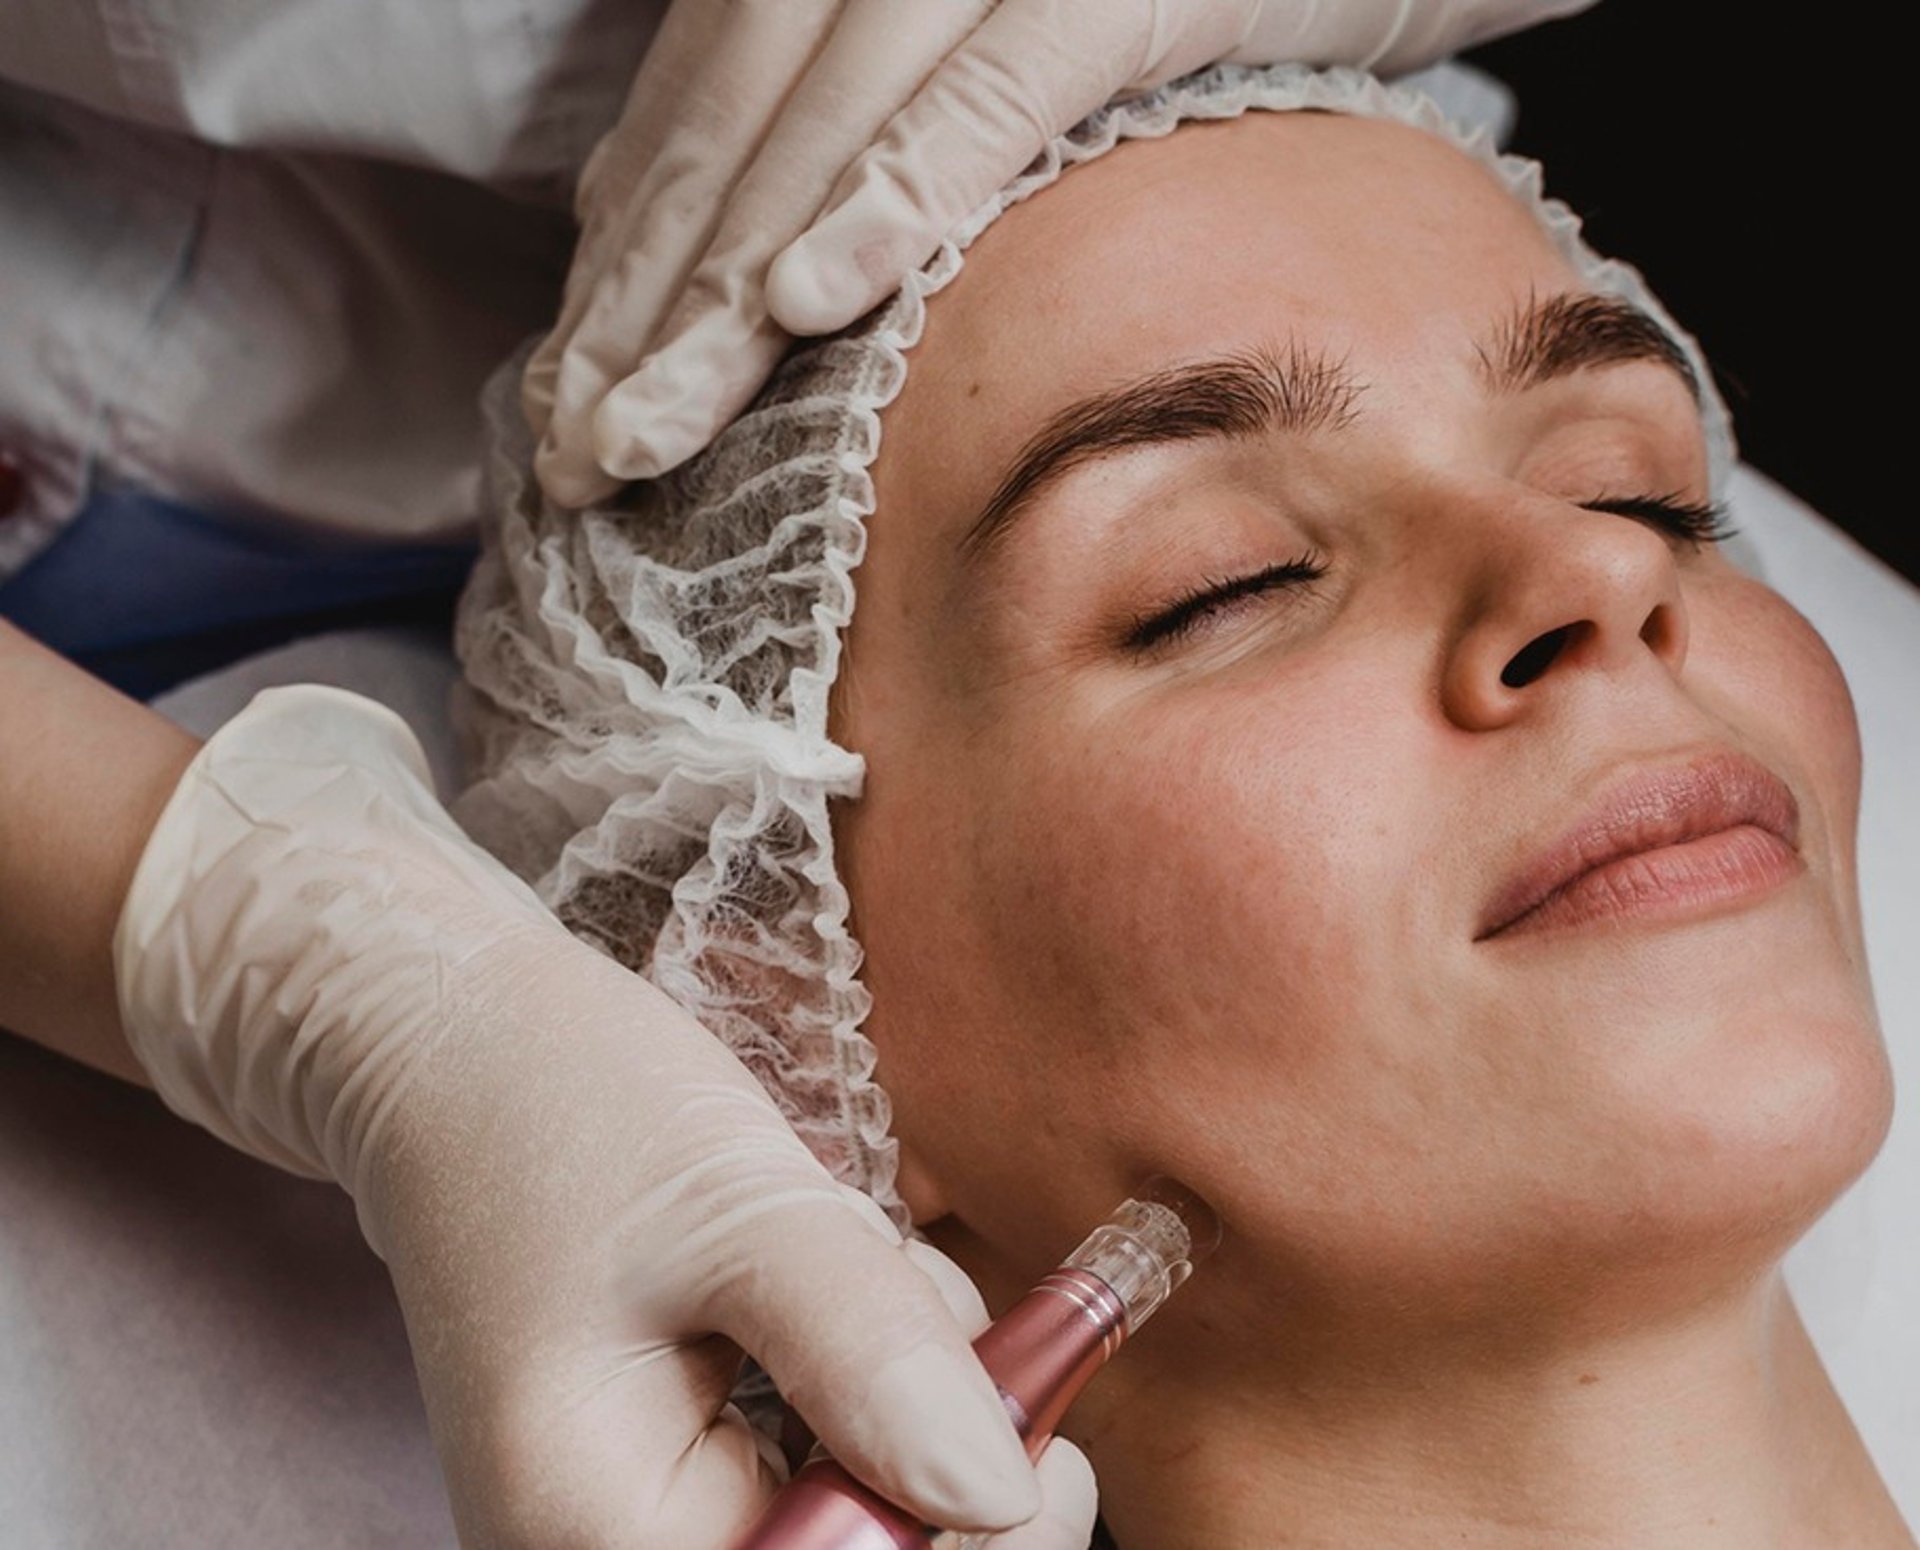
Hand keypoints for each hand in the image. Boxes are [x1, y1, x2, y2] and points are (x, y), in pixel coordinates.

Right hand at [114, 686, 1093, 1546]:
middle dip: (941, 1468)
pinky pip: (821, 1469)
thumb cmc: (566, 1108)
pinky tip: (842, 1288)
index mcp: (596, 1533)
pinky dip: (872, 1386)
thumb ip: (869, 1354)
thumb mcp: (736, 1208)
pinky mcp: (678, 1470)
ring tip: (870, 1274)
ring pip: (854, 1519)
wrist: (461, 1056)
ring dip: (913, 1410)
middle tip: (975, 1339)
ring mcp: (642, 1518)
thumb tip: (1002, 1499)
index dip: (958, 1549)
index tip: (1042, 1455)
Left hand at [528, 0, 1594, 502]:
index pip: (715, 97)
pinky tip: (811, 302)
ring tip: (643, 426)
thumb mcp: (1045, 48)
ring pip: (831, 105)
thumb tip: (779, 254)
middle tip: (574, 453)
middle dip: (646, 297)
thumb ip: (902, 118)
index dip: (634, 254)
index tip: (572, 394)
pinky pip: (997, 84)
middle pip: (740, 110)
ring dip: (727, 278)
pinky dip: (898, 189)